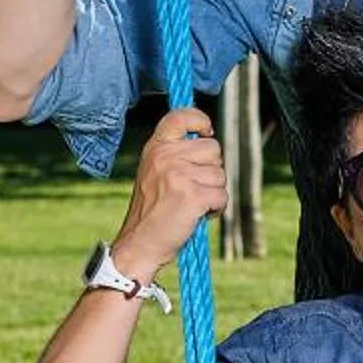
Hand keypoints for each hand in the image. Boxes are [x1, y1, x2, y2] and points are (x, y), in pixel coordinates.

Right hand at [113, 111, 227, 278]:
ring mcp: (179, 174)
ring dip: (213, 192)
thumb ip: (176, 154)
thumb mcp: (155, 172)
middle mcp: (165, 156)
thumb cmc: (152, 212)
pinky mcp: (192, 195)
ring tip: (191, 205)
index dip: (200, 120)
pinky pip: (222, 196)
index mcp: (155, 148)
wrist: (139, 245)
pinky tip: (197, 215)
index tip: (206, 132)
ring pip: (220, 175)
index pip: (181, 116)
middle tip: (190, 189)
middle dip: (211, 170)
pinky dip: (216, 209)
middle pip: (213, 148)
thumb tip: (209, 139)